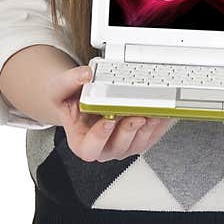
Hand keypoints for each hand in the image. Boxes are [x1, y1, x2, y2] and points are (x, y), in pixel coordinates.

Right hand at [51, 65, 175, 161]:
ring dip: (148, 128)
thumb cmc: (70, 100)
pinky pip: (152, 136)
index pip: (89, 148)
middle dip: (129, 130)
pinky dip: (159, 124)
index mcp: (82, 141)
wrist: (81, 100)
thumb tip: (85, 75)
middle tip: (136, 115)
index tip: (108, 121)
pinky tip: (163, 112)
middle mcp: (103, 147)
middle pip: (118, 146)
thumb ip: (69, 81)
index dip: (100, 137)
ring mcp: (123, 144)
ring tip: (153, 112)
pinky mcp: (139, 139)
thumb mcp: (60, 89)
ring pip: (138, 143)